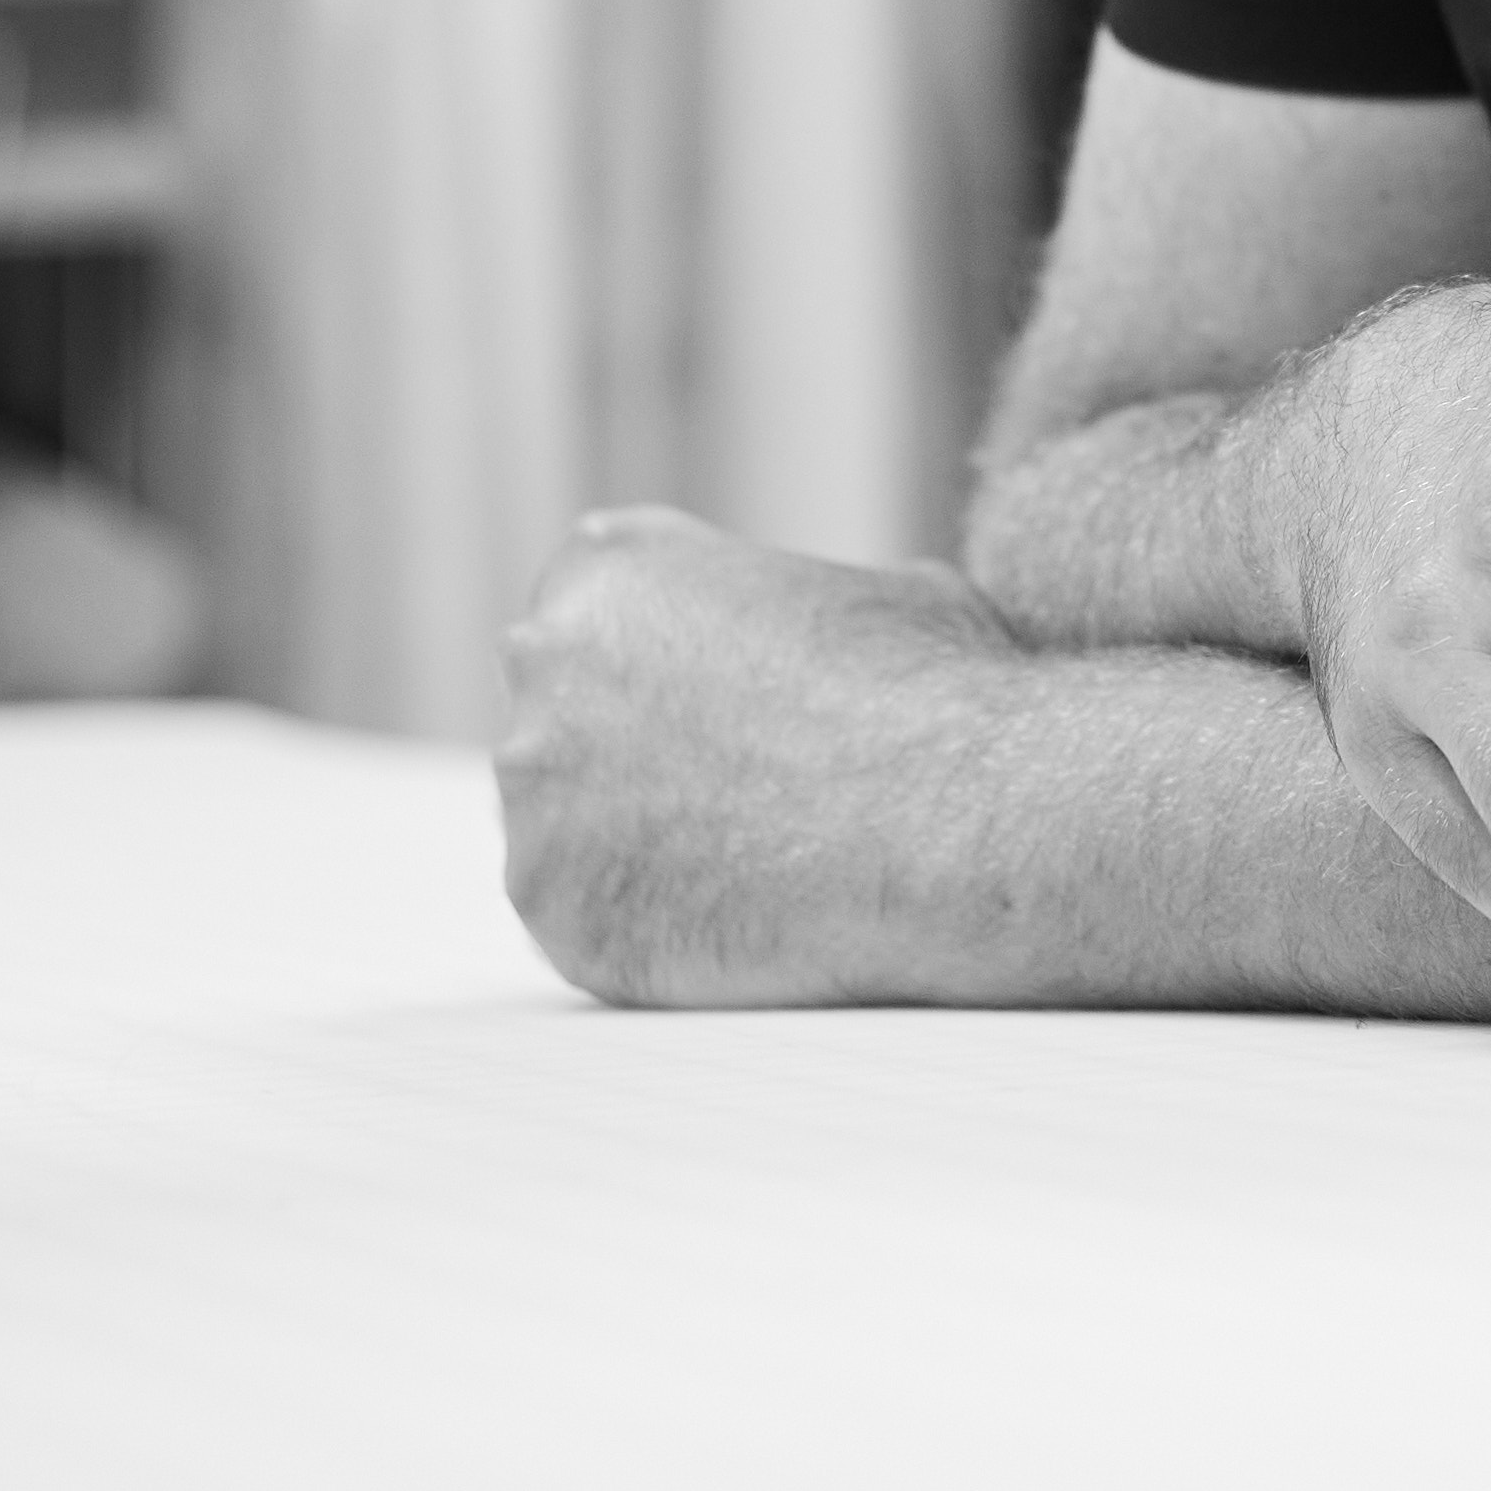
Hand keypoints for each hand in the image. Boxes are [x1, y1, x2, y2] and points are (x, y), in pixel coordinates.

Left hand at [496, 506, 1018, 1004]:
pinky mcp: (552, 907)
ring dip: (626, 842)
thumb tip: (809, 640)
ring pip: (560, 823)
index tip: (714, 704)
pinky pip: (581, 917)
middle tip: (725, 789)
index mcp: (609, 566)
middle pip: (557, 714)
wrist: (956, 821)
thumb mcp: (872, 589)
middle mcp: (543, 663)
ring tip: (745, 859)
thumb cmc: (934, 694)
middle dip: (622, 750)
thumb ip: (789, 608)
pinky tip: (731, 917)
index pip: (591, 613)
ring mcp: (534, 793)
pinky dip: (641, 925)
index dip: (657, 661)